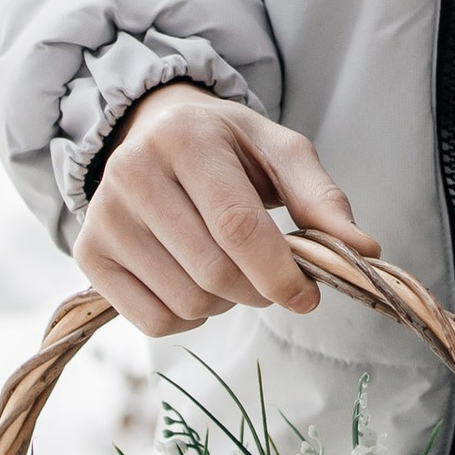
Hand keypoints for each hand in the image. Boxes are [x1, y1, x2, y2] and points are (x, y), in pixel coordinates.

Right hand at [74, 85, 378, 336]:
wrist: (154, 132)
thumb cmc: (228, 146)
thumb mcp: (280, 151)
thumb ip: (321, 198)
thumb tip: (365, 250)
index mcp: (186, 139)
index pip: (237, 226)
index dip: (279, 273)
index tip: (308, 297)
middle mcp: (132, 173)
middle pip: (213, 272)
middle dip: (257, 290)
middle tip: (270, 276)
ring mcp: (103, 216)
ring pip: (185, 302)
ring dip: (224, 303)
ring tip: (227, 267)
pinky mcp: (89, 254)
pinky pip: (153, 322)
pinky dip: (188, 318)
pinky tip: (193, 280)